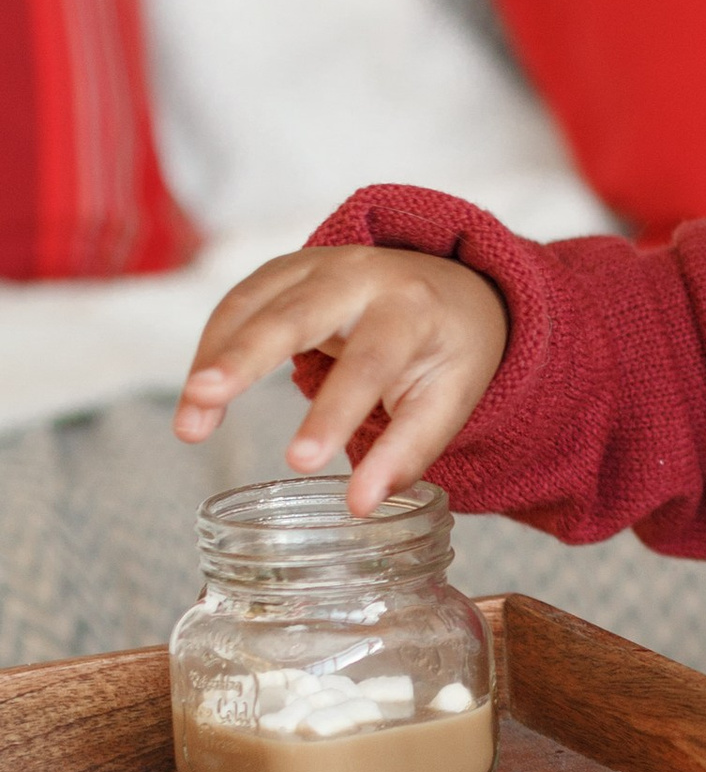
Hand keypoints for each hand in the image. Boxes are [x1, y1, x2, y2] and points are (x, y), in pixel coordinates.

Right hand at [175, 247, 508, 517]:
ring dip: (212, 361)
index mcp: (412, 308)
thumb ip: (407, 454)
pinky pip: (236, 306)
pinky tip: (198, 398)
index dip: (335, 412)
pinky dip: (211, 349)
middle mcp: (362, 275)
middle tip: (204, 399)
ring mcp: (316, 265)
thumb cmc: (447, 351)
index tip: (301, 463)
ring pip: (252, 304)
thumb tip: (360, 506)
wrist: (451, 286)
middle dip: (245, 356)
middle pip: (296, 314)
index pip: (369, 362)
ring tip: (190, 426)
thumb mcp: (448, 401)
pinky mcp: (283, 271)